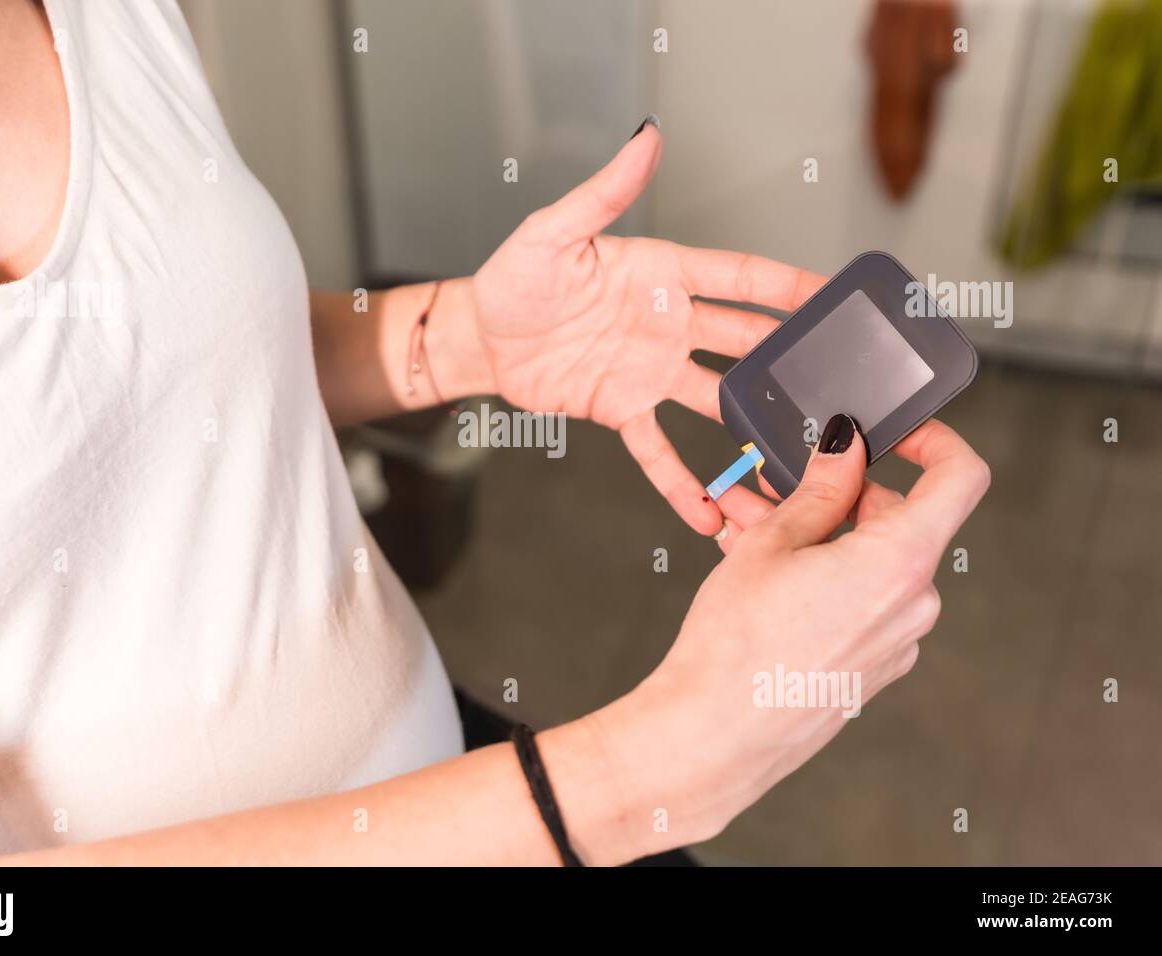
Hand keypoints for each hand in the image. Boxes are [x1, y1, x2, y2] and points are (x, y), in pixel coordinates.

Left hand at [472, 118, 825, 536]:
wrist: (481, 337)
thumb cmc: (515, 277)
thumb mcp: (554, 232)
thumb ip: (605, 192)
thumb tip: (646, 138)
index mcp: (662, 274)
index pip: (740, 277)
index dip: (790, 285)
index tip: (839, 294)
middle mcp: (668, 323)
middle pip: (744, 340)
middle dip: (791, 357)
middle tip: (843, 376)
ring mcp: (651, 371)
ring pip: (715, 400)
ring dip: (753, 425)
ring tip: (795, 454)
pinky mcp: (623, 410)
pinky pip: (660, 451)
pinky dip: (682, 482)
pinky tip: (709, 513)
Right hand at [585, 416, 989, 853]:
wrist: (713, 735)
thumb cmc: (737, 645)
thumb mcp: (772, 543)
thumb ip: (820, 487)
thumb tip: (847, 448)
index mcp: (901, 562)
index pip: (959, 478)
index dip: (932, 440)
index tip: (891, 432)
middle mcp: (914, 604)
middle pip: (896, 520)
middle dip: (833, 494)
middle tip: (770, 482)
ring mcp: (895, 642)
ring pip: (866, 562)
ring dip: (813, 536)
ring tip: (743, 526)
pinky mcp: (869, 668)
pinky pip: (855, 601)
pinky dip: (817, 577)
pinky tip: (759, 574)